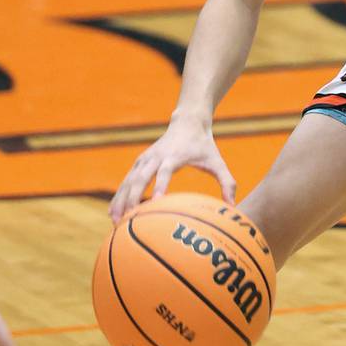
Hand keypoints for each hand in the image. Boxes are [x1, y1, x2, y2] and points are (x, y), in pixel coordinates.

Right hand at [109, 116, 235, 224]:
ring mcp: (144, 159)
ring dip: (120, 201)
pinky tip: (112, 214)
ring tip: (116, 222)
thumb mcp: (217, 162)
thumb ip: (227, 183)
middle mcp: (156, 157)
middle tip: (128, 220)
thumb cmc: (204, 146)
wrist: (187, 122)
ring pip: (128, 181)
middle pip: (139, 178)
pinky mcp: (139, 163)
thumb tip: (233, 206)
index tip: (155, 203)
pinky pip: (125, 181)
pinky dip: (119, 196)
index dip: (159, 186)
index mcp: (174, 156)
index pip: (164, 172)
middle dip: (132, 199)